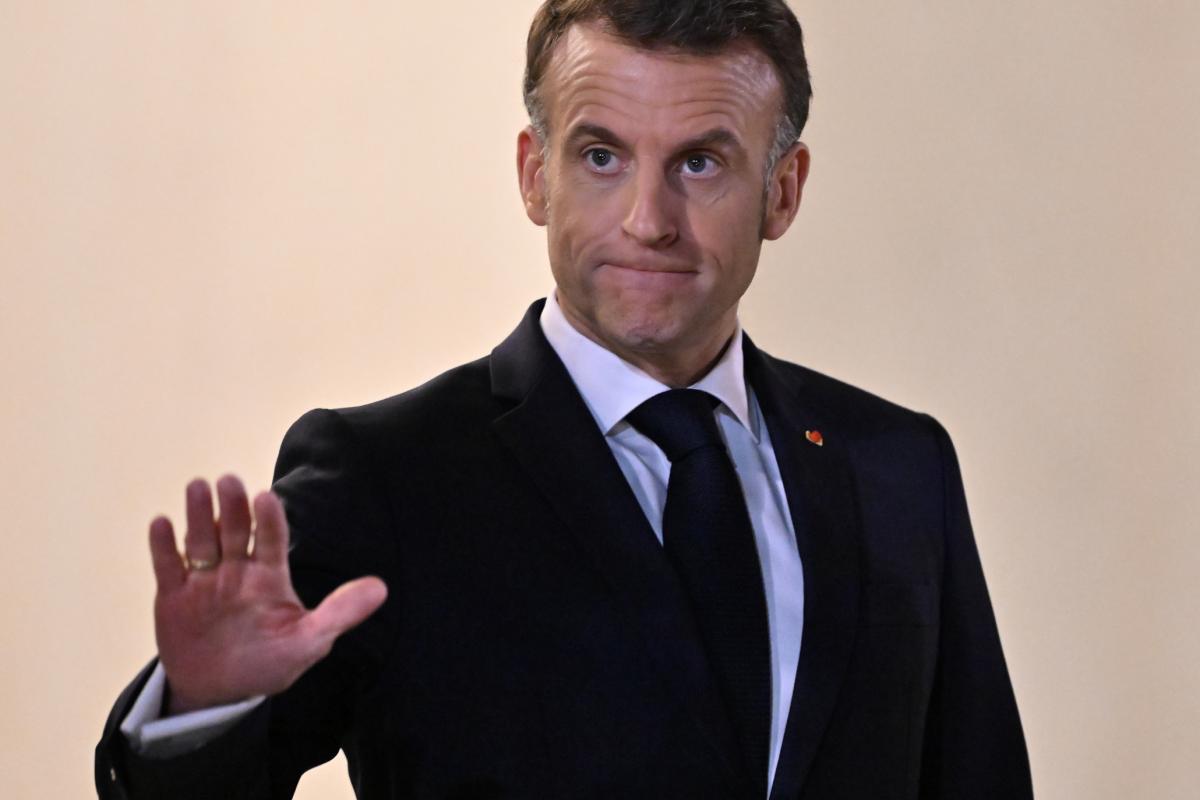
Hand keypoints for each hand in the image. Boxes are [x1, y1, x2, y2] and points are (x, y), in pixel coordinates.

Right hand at [148, 475, 387, 714]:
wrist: (219, 693)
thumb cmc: (268, 662)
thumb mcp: (309, 642)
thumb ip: (341, 613)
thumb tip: (381, 588)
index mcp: (269, 575)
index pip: (272, 539)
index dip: (269, 519)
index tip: (266, 497)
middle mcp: (236, 570)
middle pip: (235, 531)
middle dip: (233, 507)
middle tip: (228, 480)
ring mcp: (203, 581)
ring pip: (201, 541)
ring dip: (199, 515)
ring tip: (197, 487)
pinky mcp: (173, 596)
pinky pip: (168, 566)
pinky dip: (163, 546)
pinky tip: (162, 523)